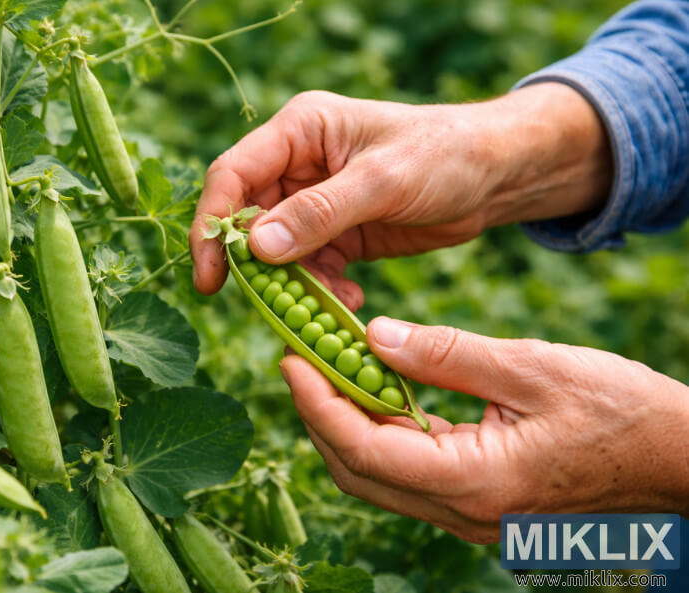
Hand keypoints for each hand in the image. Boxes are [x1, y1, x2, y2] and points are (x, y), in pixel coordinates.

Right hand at [190, 85, 611, 304]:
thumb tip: (256, 246)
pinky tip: (348, 299)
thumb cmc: (444, 155)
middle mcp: (299, 164)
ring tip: (321, 307)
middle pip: (249, 218)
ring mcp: (316, 202)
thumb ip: (320, 213)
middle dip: (253, 265)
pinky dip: (321, 290)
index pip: (234, 174)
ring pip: (278, 252)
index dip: (213, 224)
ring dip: (292, 284)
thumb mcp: (383, 180)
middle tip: (265, 305)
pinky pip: (311, 268)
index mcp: (300, 131)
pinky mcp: (337, 233)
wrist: (495, 175)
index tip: (212, 275)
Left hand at [280, 317, 688, 542]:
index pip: (364, 448)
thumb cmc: (620, 412)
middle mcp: (463, 511)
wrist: (678, 461)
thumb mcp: (530, 368)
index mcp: (473, 481)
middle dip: (319, 415)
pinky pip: (411, 474)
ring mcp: (469, 514)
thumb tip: (374, 338)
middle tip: (299, 360)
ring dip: (347, 425)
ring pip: (379, 477)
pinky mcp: (478, 503)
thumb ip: (446, 355)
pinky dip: (383, 435)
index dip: (318, 403)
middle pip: (358, 470)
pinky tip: (380, 394)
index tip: (290, 359)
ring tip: (331, 371)